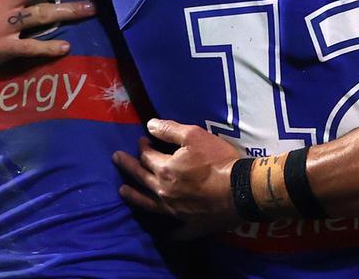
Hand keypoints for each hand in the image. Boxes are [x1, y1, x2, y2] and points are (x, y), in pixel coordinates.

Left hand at [114, 119, 244, 236]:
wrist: (241, 191)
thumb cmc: (219, 161)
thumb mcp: (195, 136)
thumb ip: (170, 130)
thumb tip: (149, 125)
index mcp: (165, 170)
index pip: (147, 156)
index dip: (143, 146)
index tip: (142, 140)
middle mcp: (164, 192)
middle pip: (142, 178)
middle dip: (129, 166)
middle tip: (117, 158)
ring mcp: (175, 211)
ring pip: (148, 205)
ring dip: (134, 197)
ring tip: (123, 191)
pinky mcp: (189, 225)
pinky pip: (174, 231)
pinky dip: (167, 231)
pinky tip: (162, 232)